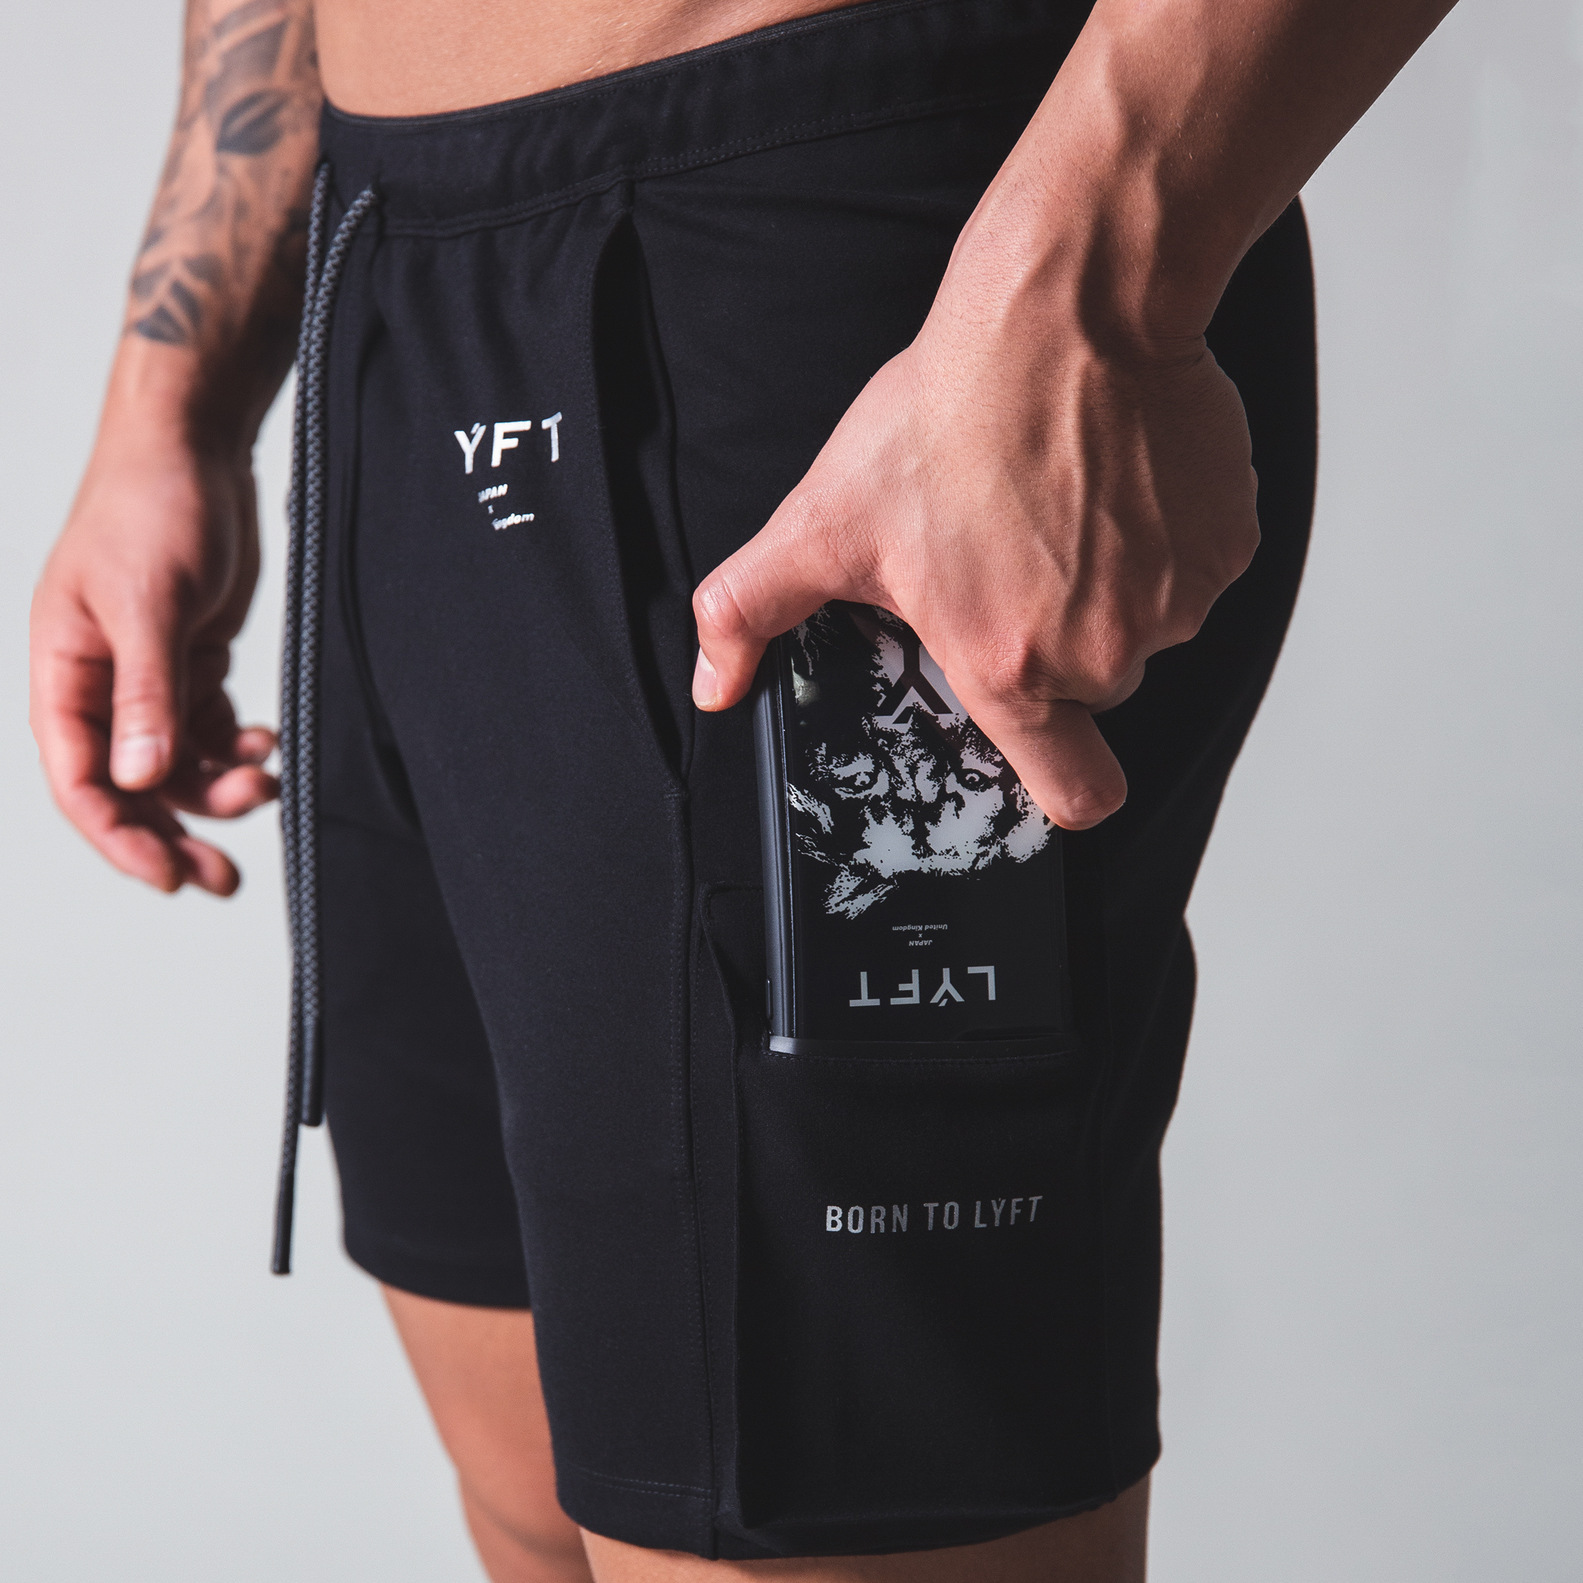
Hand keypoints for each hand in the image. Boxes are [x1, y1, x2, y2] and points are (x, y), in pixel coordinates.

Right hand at [30, 406, 277, 895]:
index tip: (171, 876)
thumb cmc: (151, 505)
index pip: (80, 780)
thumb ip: (147, 694)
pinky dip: (238, 747)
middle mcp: (101, 684)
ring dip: (218, 789)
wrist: (196, 447)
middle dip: (175, 834)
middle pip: (131, 787)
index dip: (120, 837)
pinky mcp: (192, 660)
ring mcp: (148, 676)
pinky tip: (268, 745)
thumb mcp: (150, 601)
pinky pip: (210, 730)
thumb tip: (142, 779)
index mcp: (65, 672)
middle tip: (224, 879)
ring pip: (176, 765)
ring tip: (265, 785)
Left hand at [690, 261, 1259, 829]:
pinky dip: (1166, 535)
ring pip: (1145, 624)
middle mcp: (1104, 651)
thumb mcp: (823, 519)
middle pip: (1093, 689)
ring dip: (1111, 582)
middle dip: (1057, 639)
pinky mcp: (1229, 542)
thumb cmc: (947, 416)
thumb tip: (712, 684)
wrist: (1066, 311)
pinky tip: (1116, 478)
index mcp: (1009, 667)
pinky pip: (1197, 566)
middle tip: (1012, 556)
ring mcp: (1176, 598)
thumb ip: (750, 613)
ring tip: (1058, 502)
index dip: (1059, 778)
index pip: (1072, 794)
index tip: (1044, 740)